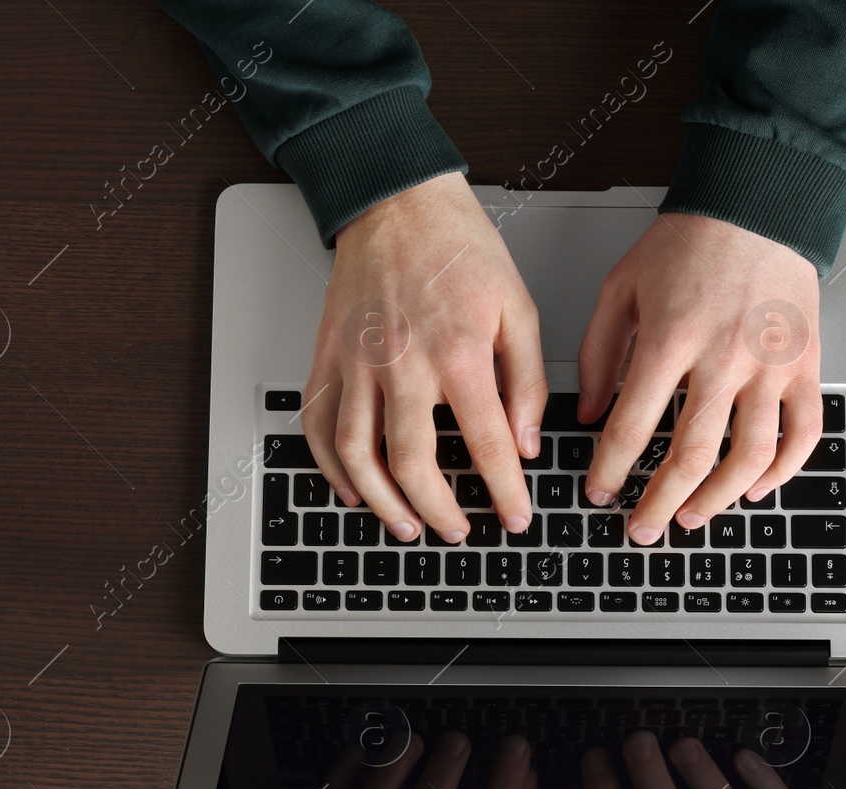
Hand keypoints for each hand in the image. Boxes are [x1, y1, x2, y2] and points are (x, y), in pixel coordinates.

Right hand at [302, 172, 544, 542]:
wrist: (396, 199)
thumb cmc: (458, 245)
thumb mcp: (518, 307)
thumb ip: (527, 380)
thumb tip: (527, 441)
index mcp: (457, 352)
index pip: (487, 445)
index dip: (506, 492)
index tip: (515, 517)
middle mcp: (400, 364)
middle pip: (414, 465)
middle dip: (440, 512)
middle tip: (459, 531)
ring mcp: (356, 363)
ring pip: (358, 456)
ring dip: (382, 503)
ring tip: (407, 526)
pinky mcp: (327, 356)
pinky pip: (318, 425)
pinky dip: (331, 467)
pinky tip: (352, 489)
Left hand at [577, 213, 821, 543]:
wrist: (756, 205)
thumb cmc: (689, 243)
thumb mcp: (622, 288)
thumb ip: (598, 354)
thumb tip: (588, 414)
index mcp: (671, 338)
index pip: (631, 426)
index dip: (610, 470)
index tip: (598, 491)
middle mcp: (724, 358)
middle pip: (691, 454)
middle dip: (659, 502)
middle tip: (641, 528)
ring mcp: (770, 366)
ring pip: (749, 455)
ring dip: (717, 498)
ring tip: (692, 518)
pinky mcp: (805, 365)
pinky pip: (802, 433)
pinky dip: (782, 471)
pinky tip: (755, 489)